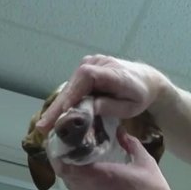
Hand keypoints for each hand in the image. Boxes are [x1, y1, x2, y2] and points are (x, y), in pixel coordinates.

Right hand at [36, 55, 164, 131]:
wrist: (147, 80)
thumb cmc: (140, 95)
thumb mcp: (130, 107)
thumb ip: (110, 106)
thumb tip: (88, 109)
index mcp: (111, 72)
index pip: (86, 78)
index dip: (72, 94)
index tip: (62, 112)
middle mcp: (97, 63)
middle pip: (73, 84)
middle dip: (58, 106)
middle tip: (43, 126)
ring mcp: (90, 63)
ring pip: (71, 86)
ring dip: (59, 105)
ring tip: (45, 124)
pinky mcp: (86, 68)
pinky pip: (74, 85)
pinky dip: (66, 100)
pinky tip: (55, 115)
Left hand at [51, 126, 184, 189]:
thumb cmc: (153, 188)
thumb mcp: (144, 161)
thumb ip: (130, 143)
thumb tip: (120, 131)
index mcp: (100, 175)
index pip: (66, 166)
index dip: (58, 154)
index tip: (60, 142)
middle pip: (64, 175)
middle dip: (62, 161)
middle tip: (67, 147)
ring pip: (71, 186)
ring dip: (70, 173)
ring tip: (75, 160)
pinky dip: (78, 184)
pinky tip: (88, 176)